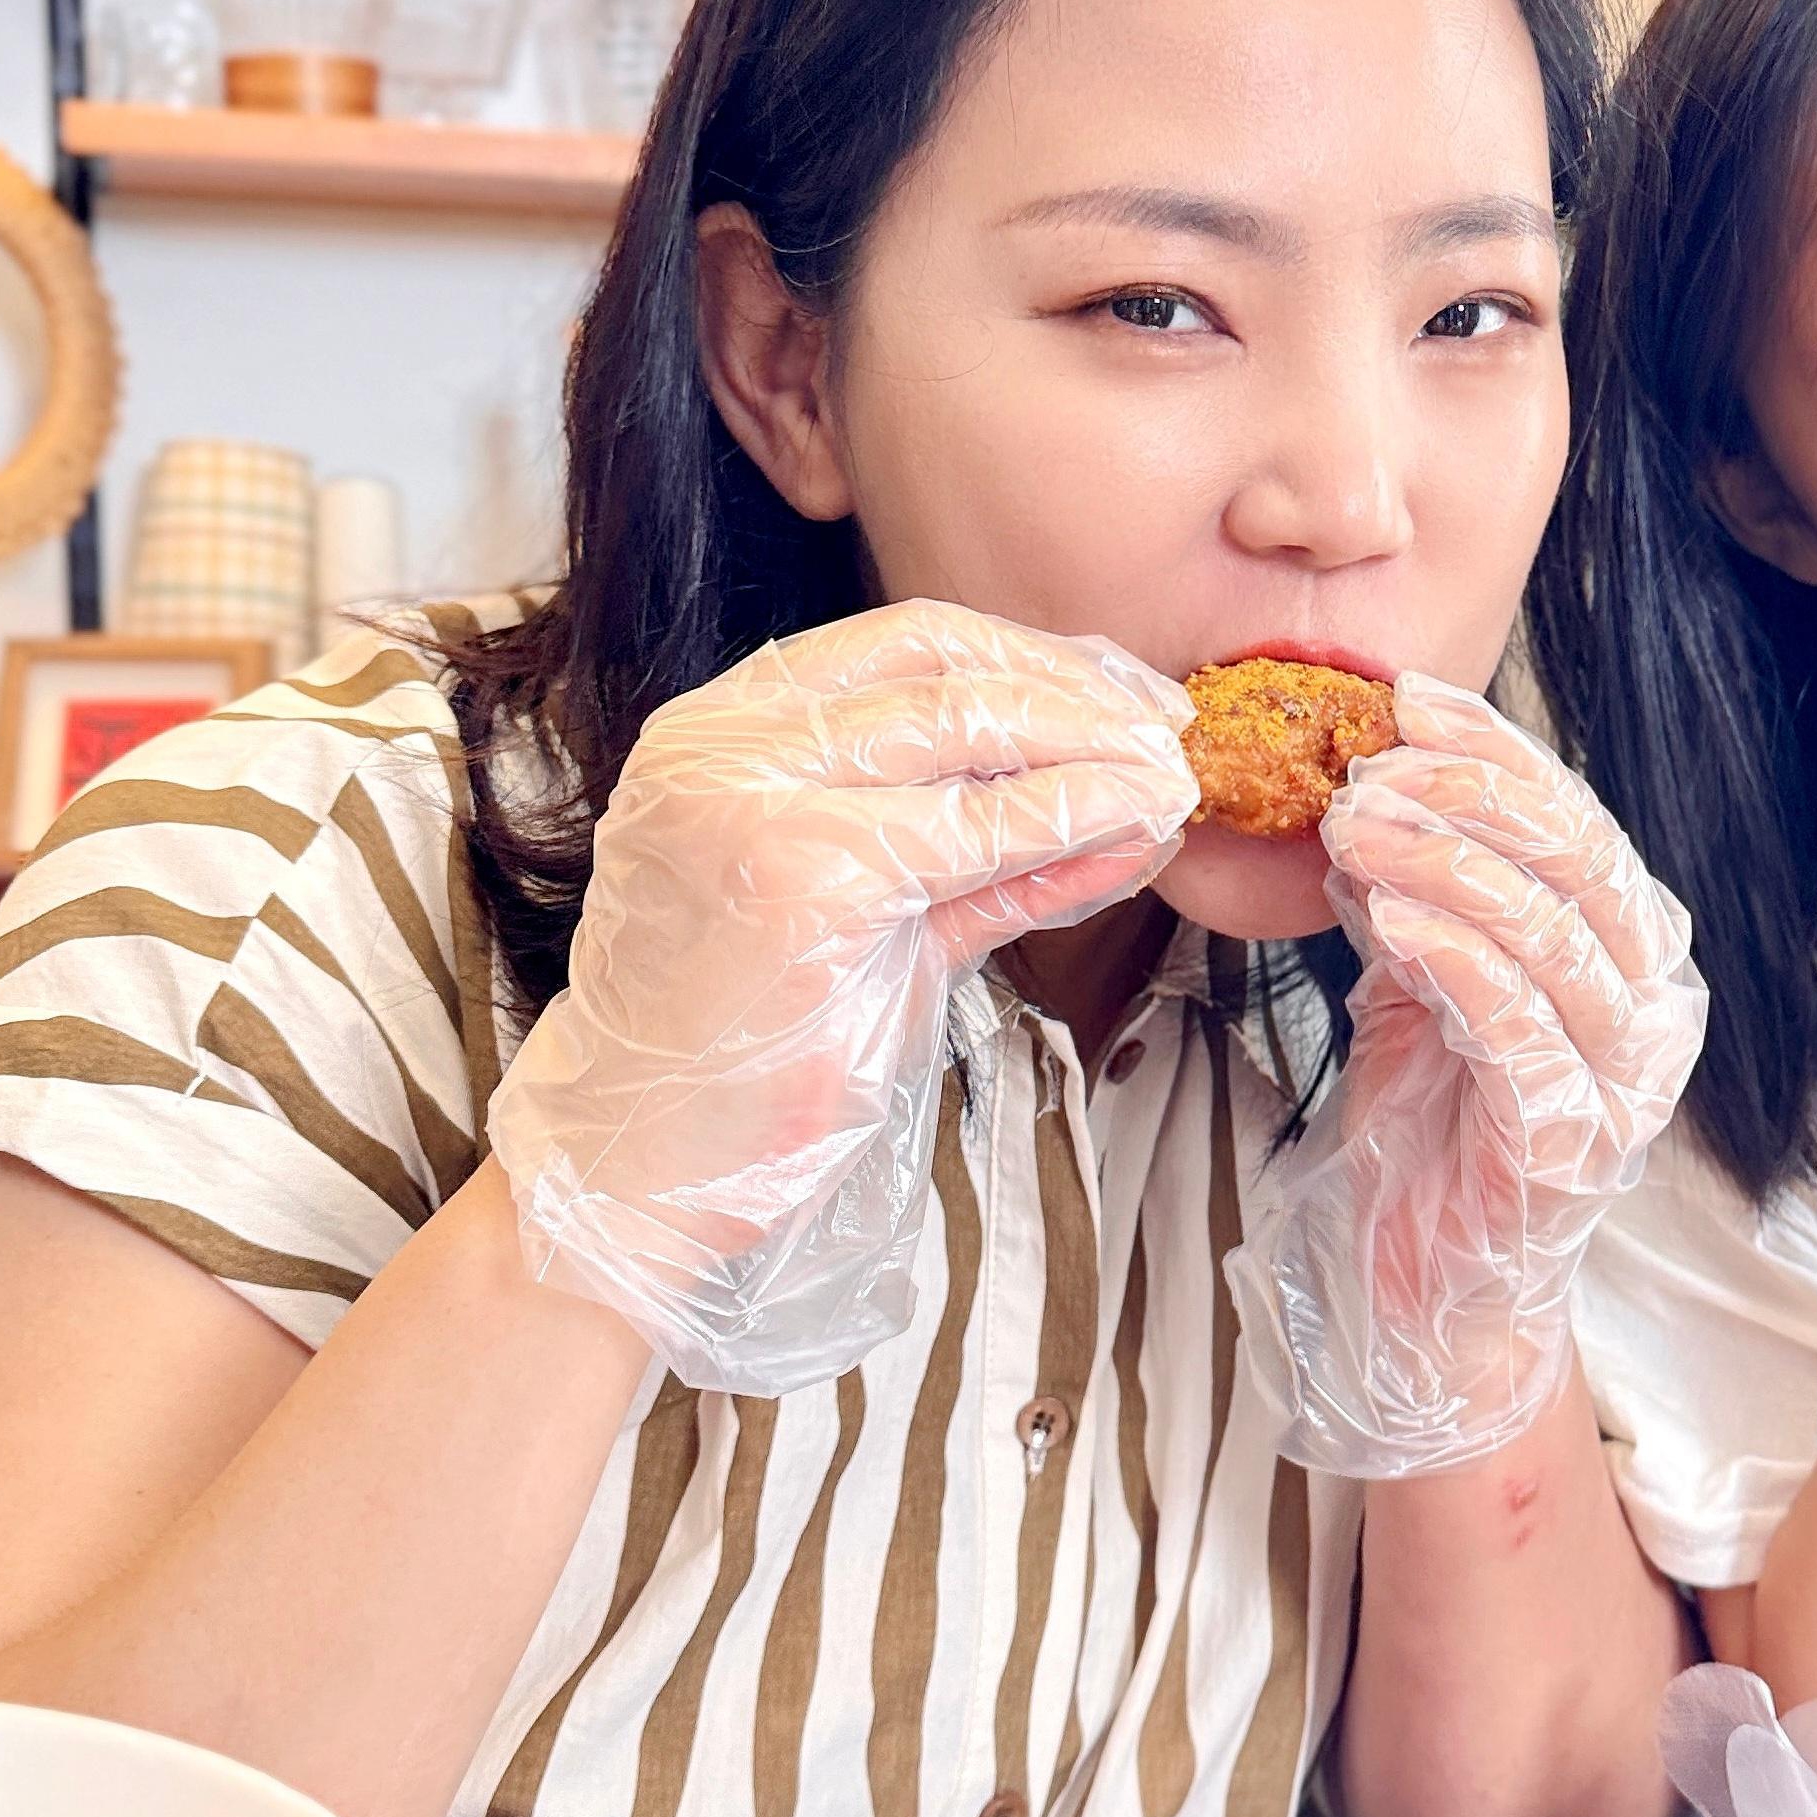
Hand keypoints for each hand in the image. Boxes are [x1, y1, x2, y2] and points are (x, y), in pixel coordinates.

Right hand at [490, 601, 1195, 1391]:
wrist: (641, 1173)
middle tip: (1172, 731)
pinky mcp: (810, 879)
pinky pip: (983, 833)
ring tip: (1175, 777)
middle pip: (946, 671)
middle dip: (1082, 693)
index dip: (1031, 657)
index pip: (904, 644)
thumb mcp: (861, 917)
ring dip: (1096, 748)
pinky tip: (1136, 831)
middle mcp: (726, 743)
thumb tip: (1115, 799)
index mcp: (719, 728)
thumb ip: (971, 851)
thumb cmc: (743, 1052)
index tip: (1121, 691)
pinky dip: (1077, 822)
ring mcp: (761, 801)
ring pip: (972, 731)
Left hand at [1228, 675, 1704, 1477]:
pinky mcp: (1569, 1143)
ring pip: (1552, 934)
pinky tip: (1386, 915)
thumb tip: (1373, 784)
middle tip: (1372, 766)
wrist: (1431, 1294)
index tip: (1410, 699)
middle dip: (1472, 796)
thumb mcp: (1426, 980)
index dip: (1499, 752)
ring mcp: (1621, 1081)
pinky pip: (1519, 1025)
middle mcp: (1651, 1010)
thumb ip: (1425, 891)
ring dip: (1448, 863)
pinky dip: (1453, 956)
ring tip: (1359, 826)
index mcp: (1631, 956)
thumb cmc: (1437, 1130)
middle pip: (1581, 863)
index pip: (1579, 821)